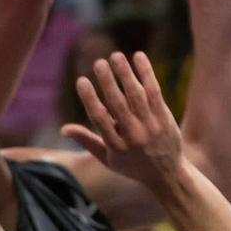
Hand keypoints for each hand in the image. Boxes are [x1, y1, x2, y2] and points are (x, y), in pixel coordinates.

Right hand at [63, 50, 184, 189]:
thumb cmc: (132, 165)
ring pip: (137, 95)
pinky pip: (155, 92)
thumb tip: (63, 129)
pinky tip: (138, 56)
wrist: (167, 175)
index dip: (90, 99)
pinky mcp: (164, 118)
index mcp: (116, 145)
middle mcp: (133, 136)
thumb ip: (86, 141)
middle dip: (108, 82)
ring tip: (116, 56)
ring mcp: (150, 126)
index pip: (100, 119)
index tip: (81, 80)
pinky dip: (147, 73)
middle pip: (118, 105)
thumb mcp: (107, 158)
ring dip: (126, 74)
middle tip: (99, 62)